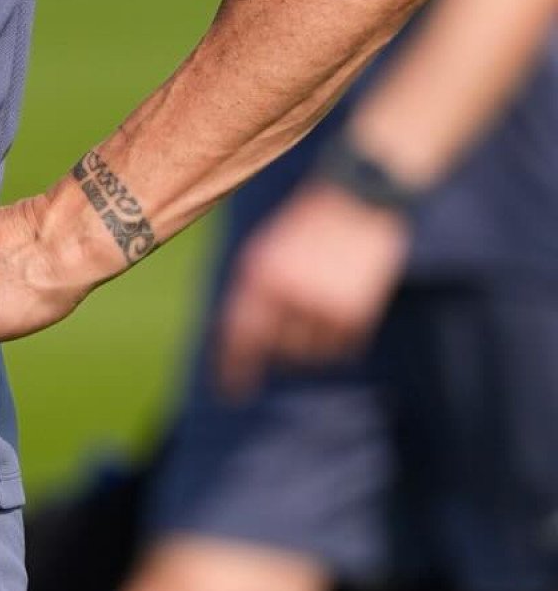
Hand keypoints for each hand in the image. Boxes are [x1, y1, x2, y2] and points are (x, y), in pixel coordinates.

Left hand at [213, 182, 410, 397]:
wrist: (358, 196)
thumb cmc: (308, 224)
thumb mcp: (268, 249)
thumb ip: (255, 291)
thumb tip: (242, 338)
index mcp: (258, 274)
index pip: (239, 334)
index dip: (234, 367)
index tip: (232, 393)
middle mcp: (286, 294)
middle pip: (279, 350)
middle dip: (283, 348)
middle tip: (298, 325)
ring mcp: (321, 305)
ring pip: (312, 353)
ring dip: (315, 342)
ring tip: (323, 301)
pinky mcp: (354, 312)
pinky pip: (342, 349)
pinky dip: (341, 339)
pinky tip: (344, 305)